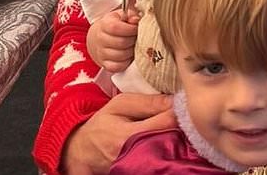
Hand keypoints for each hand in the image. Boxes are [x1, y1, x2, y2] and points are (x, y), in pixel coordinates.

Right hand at [60, 92, 175, 173]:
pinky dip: (171, 148)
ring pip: (173, 149)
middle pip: (175, 138)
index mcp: (130, 135)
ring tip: (175, 126)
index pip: (169, 121)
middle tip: (182, 114)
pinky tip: (168, 139)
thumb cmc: (102, 125)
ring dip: (178, 136)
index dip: (179, 109)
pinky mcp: (146, 171)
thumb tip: (173, 100)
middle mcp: (138, 154)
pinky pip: (166, 158)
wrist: (84, 152)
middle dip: (182, 124)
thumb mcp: (120, 105)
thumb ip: (147, 102)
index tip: (182, 102)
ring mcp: (142, 166)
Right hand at [87, 9, 138, 72]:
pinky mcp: (105, 64)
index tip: (137, 28)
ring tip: (133, 46)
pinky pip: (117, 67)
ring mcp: (101, 53)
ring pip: (121, 56)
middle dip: (133, 40)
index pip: (116, 28)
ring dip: (131, 51)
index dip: (130, 29)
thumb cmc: (114, 25)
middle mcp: (100, 39)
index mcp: (104, 24)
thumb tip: (136, 20)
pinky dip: (126, 62)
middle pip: (121, 43)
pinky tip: (128, 56)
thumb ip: (131, 15)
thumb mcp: (121, 16)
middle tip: (137, 38)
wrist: (98, 38)